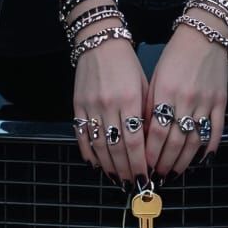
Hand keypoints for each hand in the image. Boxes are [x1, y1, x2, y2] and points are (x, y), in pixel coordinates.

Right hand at [73, 36, 149, 184]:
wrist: (99, 42)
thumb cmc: (126, 63)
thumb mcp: (144, 85)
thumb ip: (146, 113)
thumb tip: (151, 144)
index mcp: (129, 98)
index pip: (135, 141)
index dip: (139, 164)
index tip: (145, 177)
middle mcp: (109, 104)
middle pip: (116, 148)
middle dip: (126, 170)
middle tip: (133, 185)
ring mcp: (90, 106)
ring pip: (98, 146)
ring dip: (108, 167)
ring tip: (117, 179)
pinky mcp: (77, 105)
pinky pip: (82, 135)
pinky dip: (88, 153)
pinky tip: (97, 165)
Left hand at [143, 22, 227, 178]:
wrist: (204, 35)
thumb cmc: (175, 56)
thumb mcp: (156, 78)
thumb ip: (150, 107)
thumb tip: (143, 136)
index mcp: (165, 92)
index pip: (157, 133)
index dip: (150, 154)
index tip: (144, 167)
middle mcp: (186, 99)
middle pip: (176, 141)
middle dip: (165, 163)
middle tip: (158, 176)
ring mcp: (205, 101)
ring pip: (195, 141)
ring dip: (184, 161)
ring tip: (175, 173)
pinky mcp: (221, 102)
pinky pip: (216, 130)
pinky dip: (209, 148)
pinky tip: (202, 161)